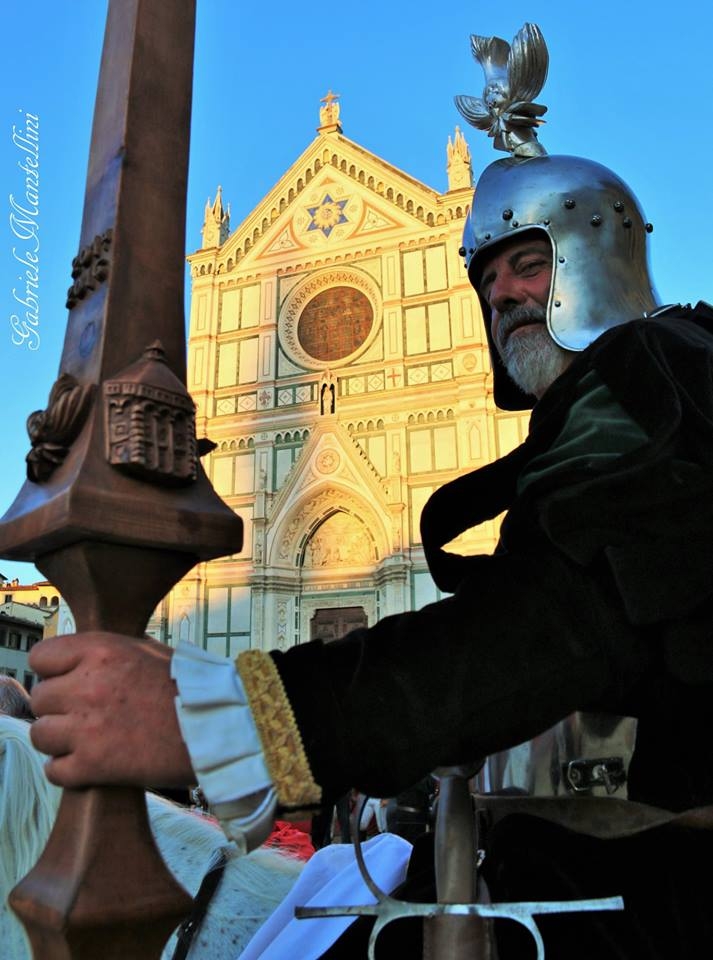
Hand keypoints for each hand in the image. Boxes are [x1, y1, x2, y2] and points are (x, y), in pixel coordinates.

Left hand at [30, 632, 194, 788]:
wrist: (217, 727)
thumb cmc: (190, 687)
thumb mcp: (148, 651)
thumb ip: (109, 652)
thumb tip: (84, 655)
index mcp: (102, 651)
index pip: (41, 657)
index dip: (53, 671)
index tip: (66, 681)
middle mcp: (88, 686)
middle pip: (40, 698)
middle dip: (58, 707)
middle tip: (82, 715)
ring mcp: (87, 728)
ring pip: (40, 735)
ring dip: (59, 740)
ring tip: (84, 741)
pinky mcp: (93, 765)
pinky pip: (54, 771)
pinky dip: (68, 771)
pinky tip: (90, 764)